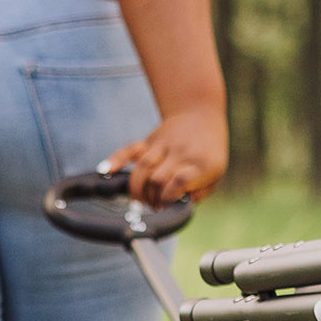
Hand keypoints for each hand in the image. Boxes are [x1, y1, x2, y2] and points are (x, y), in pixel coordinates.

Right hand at [105, 103, 226, 205]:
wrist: (200, 113)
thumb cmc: (209, 152)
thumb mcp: (215, 175)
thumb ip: (199, 194)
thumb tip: (178, 207)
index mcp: (200, 164)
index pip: (179, 182)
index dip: (168, 198)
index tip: (167, 207)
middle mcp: (180, 153)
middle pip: (156, 180)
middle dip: (152, 199)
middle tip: (155, 207)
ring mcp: (163, 145)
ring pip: (142, 169)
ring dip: (137, 190)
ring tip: (140, 201)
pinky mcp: (149, 141)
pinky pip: (129, 150)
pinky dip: (115, 160)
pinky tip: (104, 171)